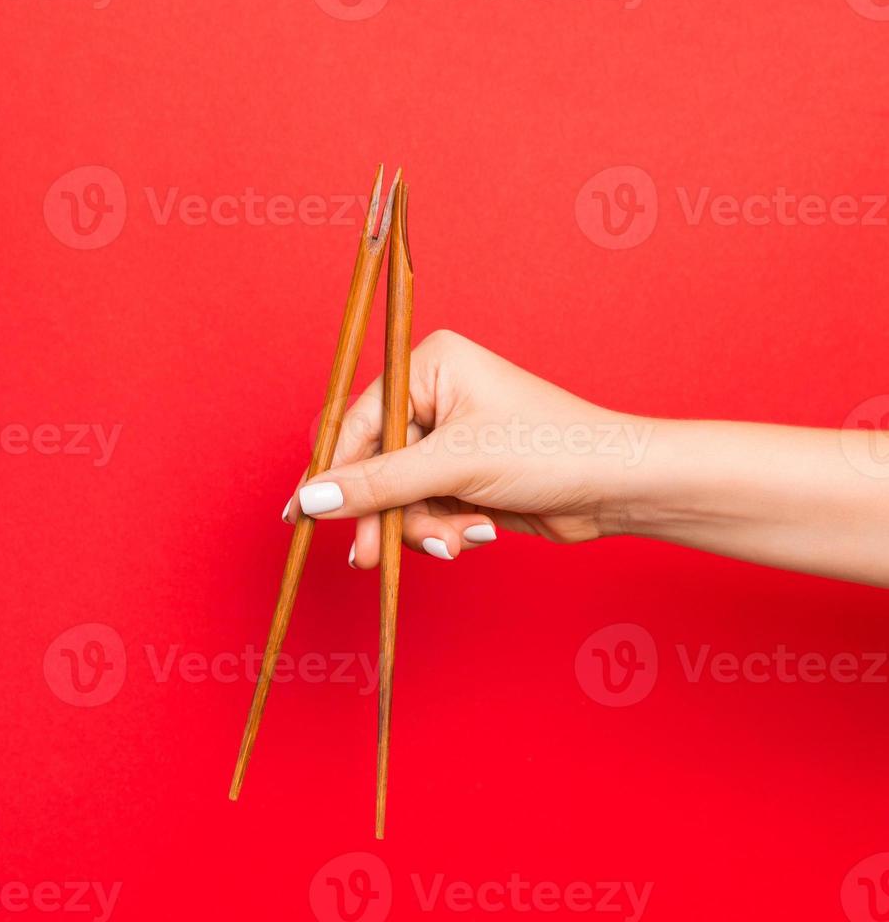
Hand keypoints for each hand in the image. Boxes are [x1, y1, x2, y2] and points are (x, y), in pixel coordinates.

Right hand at [286, 330, 647, 567]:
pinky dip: (442, 529)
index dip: (331, 472)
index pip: (359, 422)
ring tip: (455, 541)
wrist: (619, 488)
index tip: (302, 515)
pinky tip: (474, 534)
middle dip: (385, 512)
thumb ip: (377, 484)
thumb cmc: (551, 451)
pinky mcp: (464, 476)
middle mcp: (435, 396)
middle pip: (374, 465)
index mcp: (430, 366)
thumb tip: (311, 499)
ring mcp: (450, 439)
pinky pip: (425, 510)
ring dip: (421, 527)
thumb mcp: (454, 466)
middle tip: (370, 555)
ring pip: (398, 496)